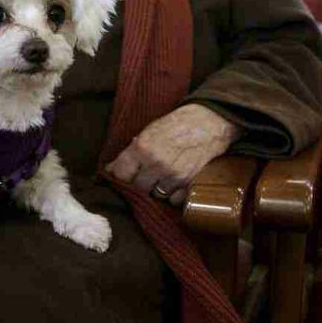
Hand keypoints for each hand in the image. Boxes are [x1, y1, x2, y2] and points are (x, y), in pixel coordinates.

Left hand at [105, 105, 241, 205]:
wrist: (209, 123)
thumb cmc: (177, 124)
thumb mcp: (150, 131)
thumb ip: (133, 150)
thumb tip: (112, 169)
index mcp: (143, 147)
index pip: (120, 174)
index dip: (119, 175)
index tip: (121, 175)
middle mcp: (157, 163)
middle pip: (137, 187)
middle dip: (138, 182)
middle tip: (143, 175)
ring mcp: (174, 175)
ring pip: (155, 195)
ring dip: (155, 190)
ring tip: (160, 178)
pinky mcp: (189, 184)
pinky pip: (174, 200)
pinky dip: (173, 195)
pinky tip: (174, 184)